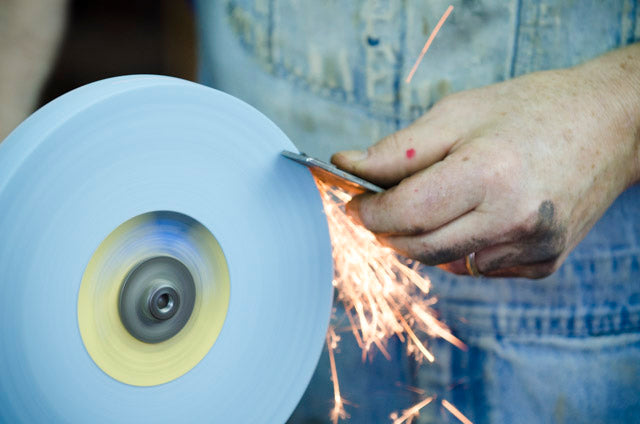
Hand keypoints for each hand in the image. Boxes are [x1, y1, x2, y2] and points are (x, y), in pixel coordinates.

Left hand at [332, 44, 639, 278]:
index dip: (369, 212)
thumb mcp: (458, 113)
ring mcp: (533, 248)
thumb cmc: (530, 110)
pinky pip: (480, 267)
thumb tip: (347, 166)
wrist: (609, 125)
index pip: (406, 213)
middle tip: (380, 206)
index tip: (355, 203)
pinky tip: (475, 216)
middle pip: (419, 247)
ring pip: (446, 263)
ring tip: (433, 202)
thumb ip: (398, 149)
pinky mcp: (544, 263)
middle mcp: (513, 220)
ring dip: (424, 239)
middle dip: (388, 230)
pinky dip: (462, 247)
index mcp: (489, 174)